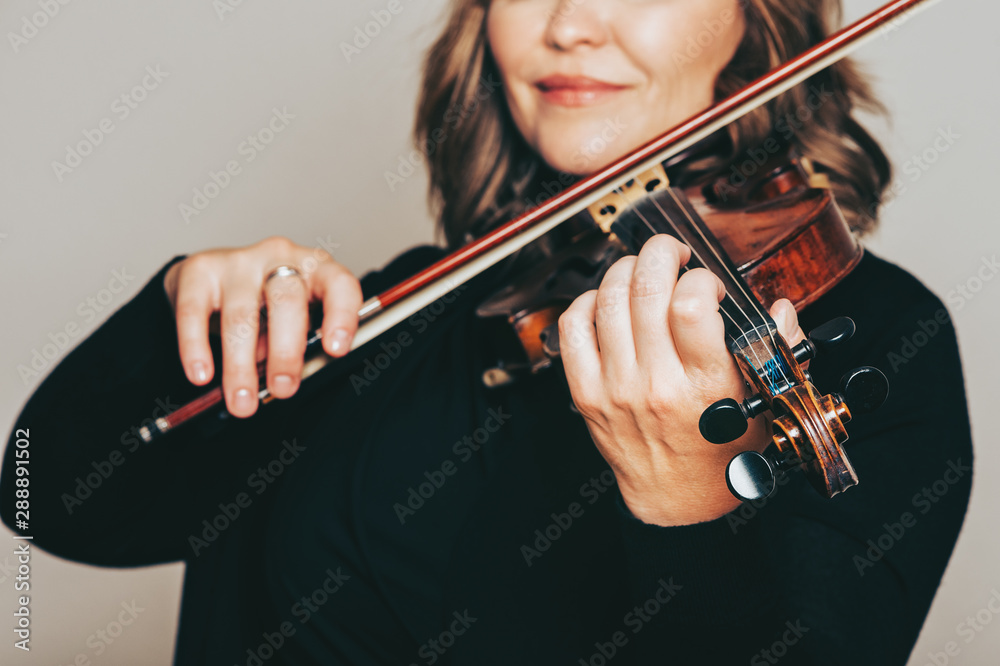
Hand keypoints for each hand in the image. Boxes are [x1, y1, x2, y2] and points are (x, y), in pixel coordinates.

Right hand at [163, 236, 361, 416]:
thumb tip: (286, 381)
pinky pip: (193, 312)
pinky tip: (201, 374)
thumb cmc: (264, 306)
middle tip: (282, 388)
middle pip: (287, 301)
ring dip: (241, 365)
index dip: (341, 316)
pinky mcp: (198, 271)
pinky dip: (196, 348)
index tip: (335, 350)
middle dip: (286, 352)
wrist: (210, 279)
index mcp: (315, 268)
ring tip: (242, 401)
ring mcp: (238, 262)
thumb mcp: (292, 321)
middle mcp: (279, 258)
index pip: (339, 284)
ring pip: (241, 315)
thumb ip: (297, 345)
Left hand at [557, 235, 804, 526]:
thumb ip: (778, 350)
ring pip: (608, 300)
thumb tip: (780, 306)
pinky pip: (573, 328)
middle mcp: (657, 384)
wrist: (677, 500)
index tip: (709, 284)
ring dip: (626, 269)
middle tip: (673, 254)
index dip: (701, 277)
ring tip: (643, 272)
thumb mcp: (763, 403)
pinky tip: (608, 300)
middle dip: (661, 253)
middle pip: (645, 290)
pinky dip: (588, 301)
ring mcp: (616, 388)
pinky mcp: (587, 393)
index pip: (692, 306)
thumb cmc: (721, 449)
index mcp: (706, 385)